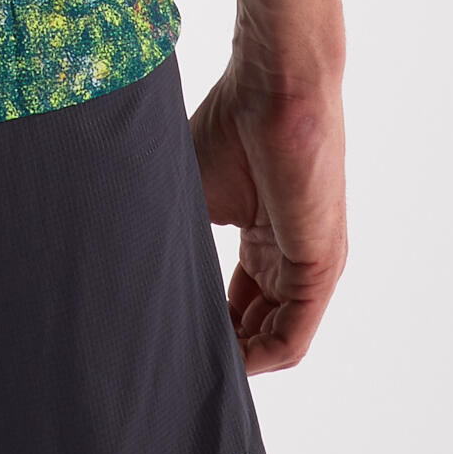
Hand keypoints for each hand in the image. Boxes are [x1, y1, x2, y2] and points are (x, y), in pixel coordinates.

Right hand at [191, 60, 346, 374]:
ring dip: (240, 359)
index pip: (240, 303)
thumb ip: (180, 239)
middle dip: (223, 349)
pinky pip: (295, 334)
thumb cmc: (233, 123)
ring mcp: (309, 263)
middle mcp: (289, 257)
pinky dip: (263, 357)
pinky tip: (231, 363)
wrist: (273, 85)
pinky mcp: (321, 265)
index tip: (175, 338)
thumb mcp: (195, 192)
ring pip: (277, 339)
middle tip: (180, 363)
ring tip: (196, 367)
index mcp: (263, 238)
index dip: (211, 326)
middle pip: (258, 327)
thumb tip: (131, 274)